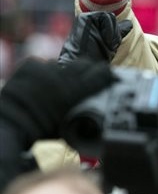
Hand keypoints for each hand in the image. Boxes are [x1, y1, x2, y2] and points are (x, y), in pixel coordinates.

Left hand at [0, 58, 114, 145]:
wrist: (12, 123)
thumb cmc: (43, 129)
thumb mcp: (72, 124)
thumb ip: (86, 111)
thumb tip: (99, 110)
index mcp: (79, 89)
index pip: (102, 72)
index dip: (108, 74)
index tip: (110, 79)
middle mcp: (66, 74)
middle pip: (86, 64)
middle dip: (89, 71)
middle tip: (88, 80)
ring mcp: (47, 68)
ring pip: (64, 65)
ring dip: (66, 73)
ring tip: (61, 85)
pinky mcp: (31, 65)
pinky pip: (44, 65)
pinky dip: (45, 73)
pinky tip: (41, 84)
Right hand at [58, 12, 131, 63]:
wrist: (86, 64)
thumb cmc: (97, 57)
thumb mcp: (111, 44)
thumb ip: (118, 32)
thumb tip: (129, 23)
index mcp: (94, 25)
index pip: (112, 22)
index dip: (116, 34)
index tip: (108, 46)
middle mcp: (89, 21)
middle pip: (112, 17)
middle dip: (114, 33)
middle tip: (105, 44)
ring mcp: (85, 18)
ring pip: (110, 16)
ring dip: (112, 33)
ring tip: (102, 43)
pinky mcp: (84, 17)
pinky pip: (105, 16)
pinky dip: (108, 30)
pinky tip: (102, 39)